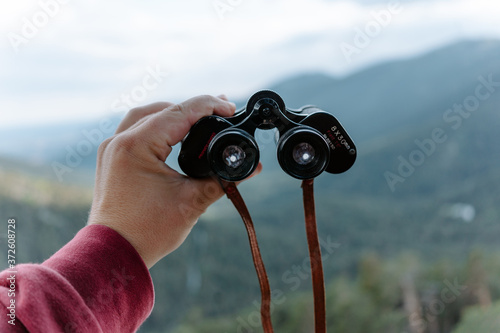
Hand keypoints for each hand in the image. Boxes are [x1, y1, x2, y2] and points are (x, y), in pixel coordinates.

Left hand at [88, 95, 261, 267]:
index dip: (209, 106)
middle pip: (163, 110)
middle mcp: (120, 141)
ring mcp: (112, 149)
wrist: (114, 253)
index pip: (180, 113)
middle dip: (193, 109)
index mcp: (137, 146)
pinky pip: (134, 129)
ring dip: (173, 114)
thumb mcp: (192, 202)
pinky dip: (156, 126)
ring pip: (146, 115)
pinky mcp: (111, 158)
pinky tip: (172, 133)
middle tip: (220, 112)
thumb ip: (224, 180)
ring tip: (199, 120)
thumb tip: (252, 168)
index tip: (230, 107)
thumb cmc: (147, 232)